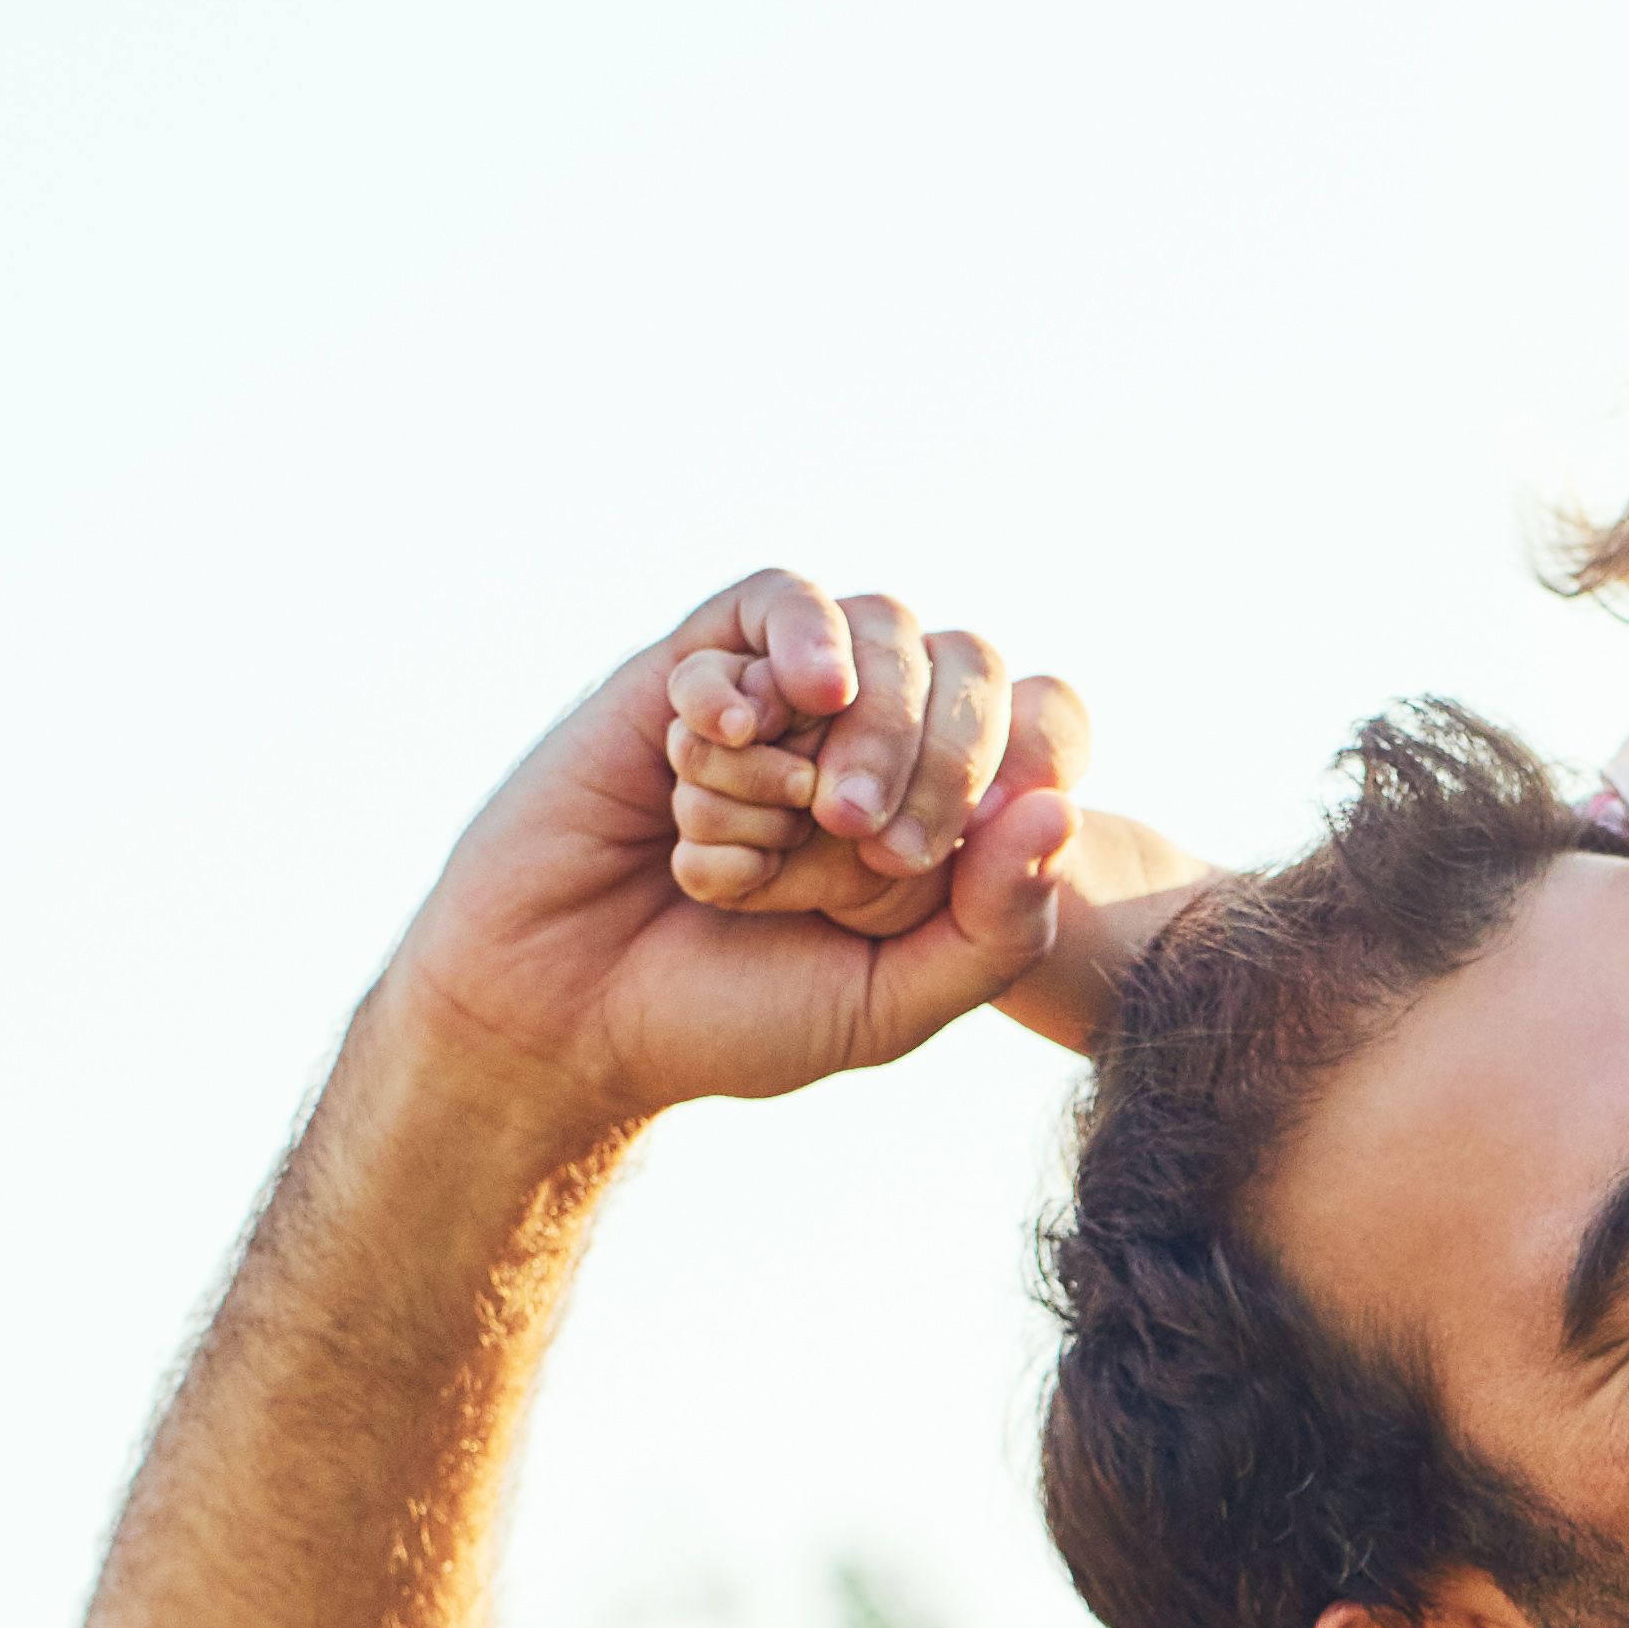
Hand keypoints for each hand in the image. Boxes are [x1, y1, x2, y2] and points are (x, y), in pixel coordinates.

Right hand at [377, 571, 1085, 1143]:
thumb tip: (1063, 809)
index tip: (959, 848)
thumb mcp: (888, 1006)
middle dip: (932, 747)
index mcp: (943, 814)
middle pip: (961, 661)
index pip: (1045, 718)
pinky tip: (726, 734)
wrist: (566, 1016)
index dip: (1029, 752)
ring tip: (799, 806)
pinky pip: (756, 611)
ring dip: (844, 720)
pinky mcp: (690, 671)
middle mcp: (874, 742)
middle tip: (866, 838)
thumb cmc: (729, 1016)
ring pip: (865, 629)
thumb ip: (994, 931)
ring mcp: (783, 700)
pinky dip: (756, 667)